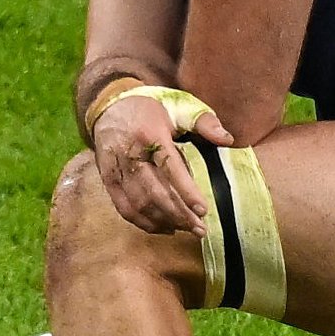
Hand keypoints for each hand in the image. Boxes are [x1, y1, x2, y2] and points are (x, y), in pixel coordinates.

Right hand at [90, 87, 220, 237]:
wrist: (109, 106)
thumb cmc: (150, 110)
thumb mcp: (178, 106)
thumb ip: (204, 122)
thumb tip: (227, 140)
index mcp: (150, 134)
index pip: (170, 167)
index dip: (187, 191)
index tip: (203, 210)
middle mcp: (130, 153)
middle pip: (155, 192)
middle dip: (179, 214)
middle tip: (200, 229)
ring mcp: (115, 168)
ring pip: (139, 204)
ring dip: (163, 221)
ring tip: (185, 229)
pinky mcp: (107, 180)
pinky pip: (124, 208)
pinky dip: (143, 223)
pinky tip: (163, 228)